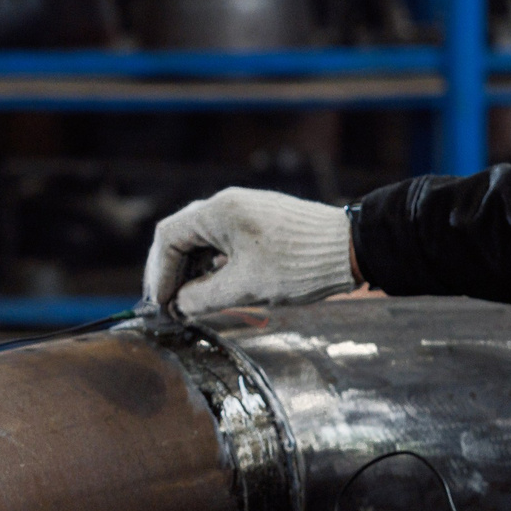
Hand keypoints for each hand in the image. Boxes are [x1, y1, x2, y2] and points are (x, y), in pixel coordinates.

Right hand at [141, 188, 356, 317]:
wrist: (351, 248)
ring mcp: (245, 211)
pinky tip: (214, 288)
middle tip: (167, 305)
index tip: (161, 303)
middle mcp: (227, 204)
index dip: (159, 273)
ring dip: (191, 270)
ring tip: (189, 302)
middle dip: (171, 272)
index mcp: (218, 211)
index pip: (168, 237)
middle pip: (182, 236)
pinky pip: (223, 242)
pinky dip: (212, 265)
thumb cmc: (298, 265)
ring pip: (203, 240)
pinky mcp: (259, 222)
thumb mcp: (245, 288)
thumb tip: (178, 306)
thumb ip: (203, 297)